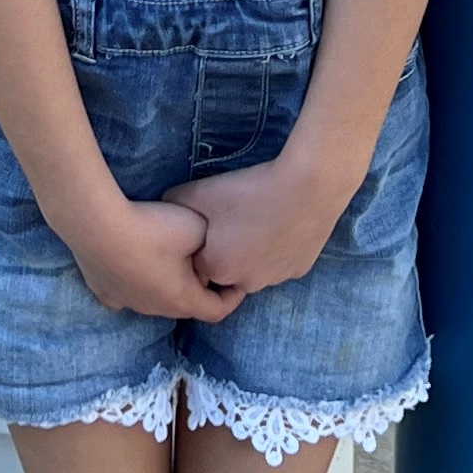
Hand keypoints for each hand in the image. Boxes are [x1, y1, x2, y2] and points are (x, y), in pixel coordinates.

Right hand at [69, 192, 244, 322]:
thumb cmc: (153, 230)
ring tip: (168, 259)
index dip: (233, 297)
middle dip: (199, 287)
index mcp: (183, 299)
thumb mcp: (197, 228)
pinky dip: (135, 286)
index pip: (217, 311)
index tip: (239, 280)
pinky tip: (132, 268)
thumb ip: (212, 241)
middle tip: (203, 262)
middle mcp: (156, 310)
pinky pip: (125, 295)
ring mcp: (127, 303)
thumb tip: (208, 251)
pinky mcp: (104, 292)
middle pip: (186, 305)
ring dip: (167, 285)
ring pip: (155, 301)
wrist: (98, 226)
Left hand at [165, 155, 349, 299]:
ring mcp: (276, 280)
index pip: (199, 262)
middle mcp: (245, 283)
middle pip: (228, 268)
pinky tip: (281, 223)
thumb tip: (165, 206)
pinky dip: (278, 248)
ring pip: (256, 268)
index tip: (214, 219)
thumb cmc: (250, 192)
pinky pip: (281, 262)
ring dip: (253, 252)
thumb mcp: (201, 191)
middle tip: (237, 217)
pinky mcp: (300, 270)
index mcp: (217, 268)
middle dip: (228, 249)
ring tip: (260, 218)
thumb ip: (175, 201)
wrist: (307, 188)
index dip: (204, 240)